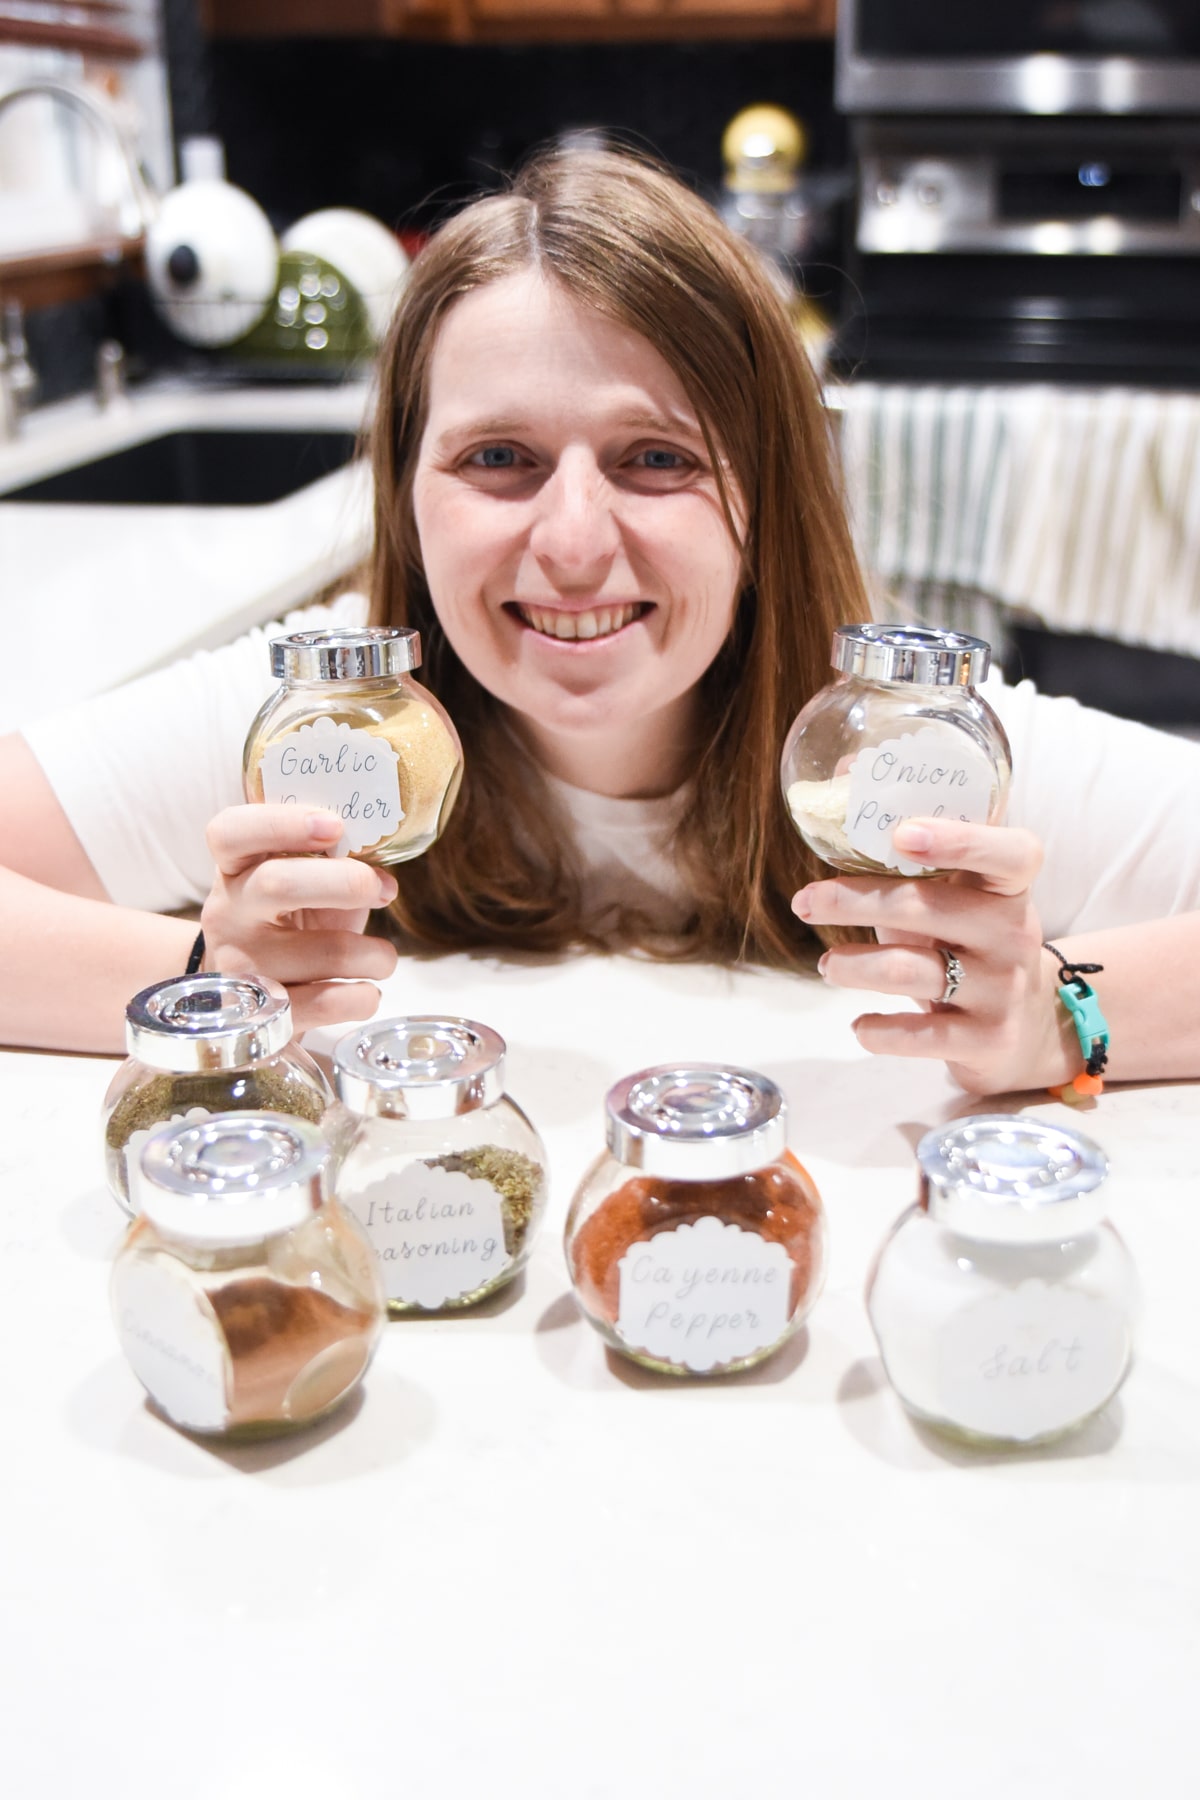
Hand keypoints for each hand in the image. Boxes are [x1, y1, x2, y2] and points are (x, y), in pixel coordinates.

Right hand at [201, 805, 398, 1033]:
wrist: (248, 999)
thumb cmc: (288, 925)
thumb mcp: (300, 884)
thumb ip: (332, 863)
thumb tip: (384, 863)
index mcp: (234, 868)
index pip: (231, 832)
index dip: (282, 823)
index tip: (335, 826)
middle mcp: (228, 913)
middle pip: (278, 883)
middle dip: (345, 882)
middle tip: (383, 890)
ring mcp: (241, 966)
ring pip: (323, 953)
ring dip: (374, 955)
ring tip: (382, 959)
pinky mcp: (262, 1016)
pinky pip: (327, 1004)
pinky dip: (362, 998)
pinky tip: (366, 991)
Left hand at [792, 817, 1067, 1095]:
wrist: (1027, 1026)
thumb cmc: (970, 940)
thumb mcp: (957, 891)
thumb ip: (911, 842)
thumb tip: (841, 769)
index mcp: (1010, 885)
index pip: (1009, 853)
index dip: (961, 840)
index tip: (903, 834)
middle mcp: (1014, 932)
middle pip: (929, 908)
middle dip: (855, 902)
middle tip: (806, 902)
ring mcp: (1003, 988)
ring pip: (915, 970)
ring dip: (855, 966)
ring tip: (827, 966)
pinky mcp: (987, 1039)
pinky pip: (924, 1034)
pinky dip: (882, 1030)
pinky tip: (860, 1026)